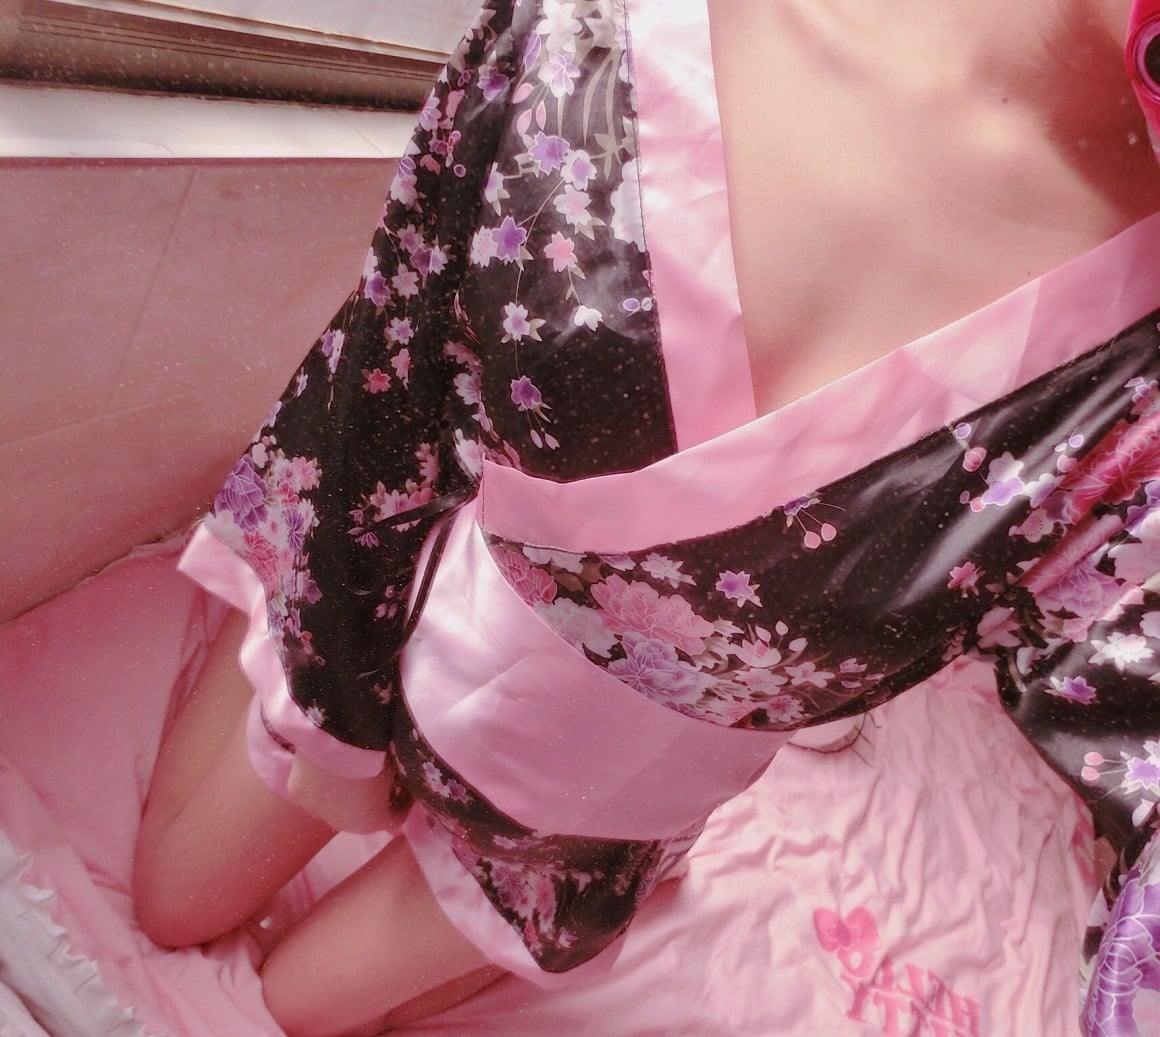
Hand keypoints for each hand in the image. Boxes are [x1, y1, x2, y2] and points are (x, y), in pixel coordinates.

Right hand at [285, 753, 412, 834]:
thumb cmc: (378, 752)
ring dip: (344, 794)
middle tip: (377, 778)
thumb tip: (401, 780)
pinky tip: (328, 765)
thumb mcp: (398, 769)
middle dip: (371, 800)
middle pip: (361, 815)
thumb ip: (400, 781)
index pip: (394, 818)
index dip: (402, 801)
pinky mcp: (297, 793)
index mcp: (372, 823)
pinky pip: (315, 791)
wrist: (339, 736)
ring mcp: (316, 810)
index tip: (406, 785)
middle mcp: (342, 825)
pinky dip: (322, 782)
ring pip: (334, 805)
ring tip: (351, 770)